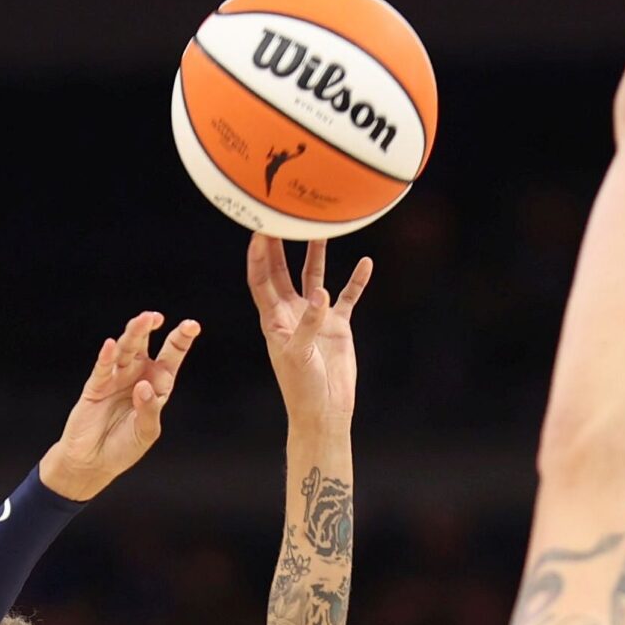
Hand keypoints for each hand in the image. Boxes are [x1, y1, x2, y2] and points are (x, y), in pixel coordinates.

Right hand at [39, 310, 198, 501]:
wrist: (94, 462)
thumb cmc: (124, 447)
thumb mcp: (146, 432)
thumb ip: (149, 410)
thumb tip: (142, 386)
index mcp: (156, 385)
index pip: (171, 357)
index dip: (180, 340)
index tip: (192, 325)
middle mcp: (136, 376)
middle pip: (144, 346)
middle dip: (149, 329)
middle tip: (156, 316)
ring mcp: (115, 379)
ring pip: (124, 350)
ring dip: (132, 335)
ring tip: (142, 321)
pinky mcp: (95, 387)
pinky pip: (102, 368)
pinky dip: (106, 357)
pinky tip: (111, 345)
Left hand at [250, 233, 371, 426]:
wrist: (325, 410)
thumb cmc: (303, 388)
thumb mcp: (299, 356)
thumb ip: (308, 324)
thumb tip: (320, 294)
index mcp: (274, 319)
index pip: (261, 280)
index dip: (258, 256)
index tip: (259, 231)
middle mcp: (292, 312)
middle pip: (283, 271)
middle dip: (281, 245)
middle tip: (282, 214)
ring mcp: (316, 317)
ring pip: (314, 276)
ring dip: (316, 253)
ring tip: (321, 226)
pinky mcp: (338, 325)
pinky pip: (348, 296)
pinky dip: (357, 280)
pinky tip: (366, 262)